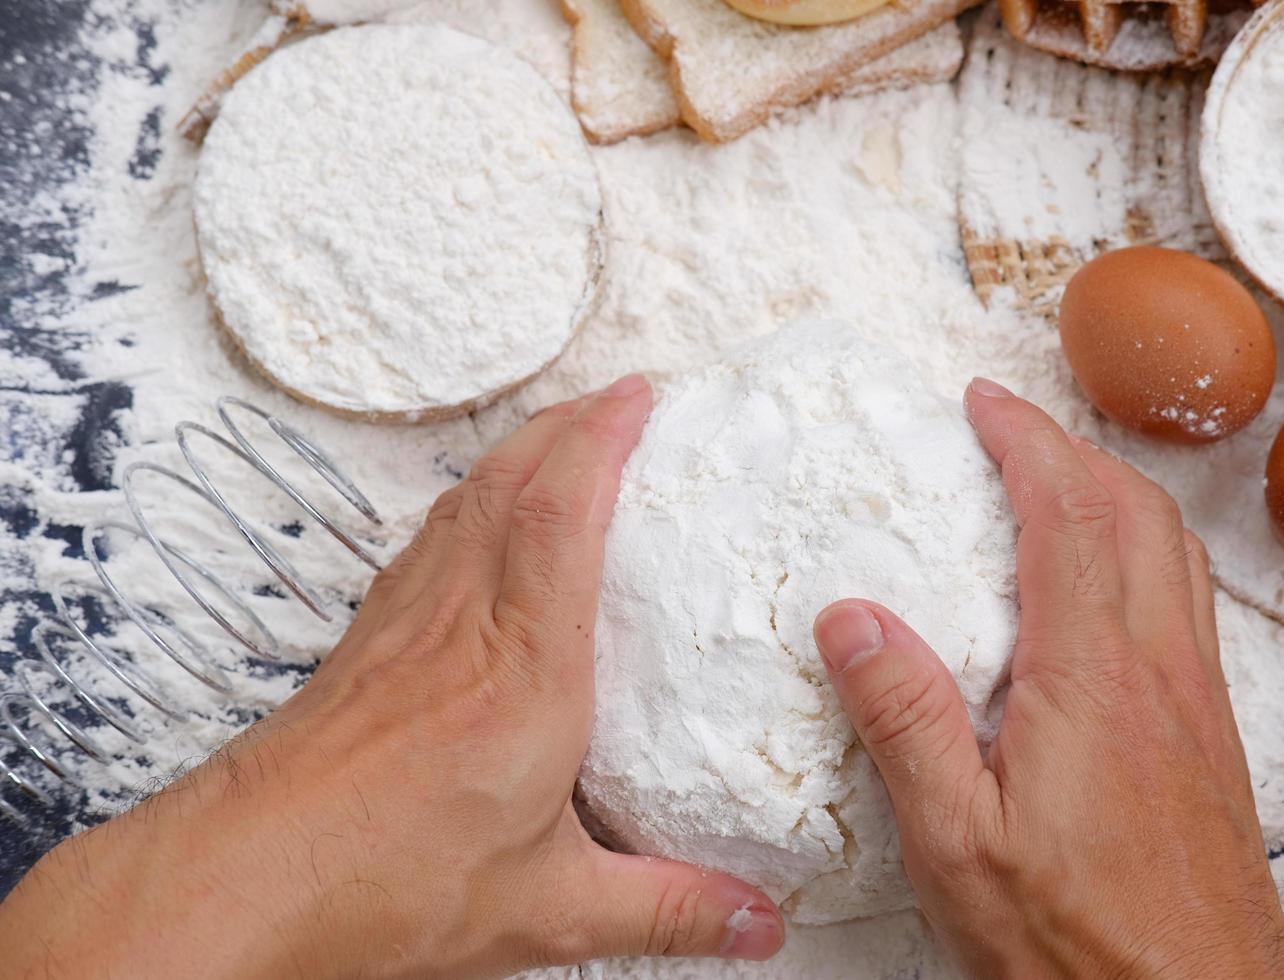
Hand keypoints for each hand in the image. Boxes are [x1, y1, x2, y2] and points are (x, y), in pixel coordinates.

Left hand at [0, 374, 783, 978]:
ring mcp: (407, 626)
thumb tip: (755, 926)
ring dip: (515, 452)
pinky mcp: (367, 644)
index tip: (638, 397)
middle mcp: (464, 627)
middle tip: (612, 397)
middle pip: (512, 483)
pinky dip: (465, 504)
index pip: (567, 517)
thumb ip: (666, 911)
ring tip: (554, 434)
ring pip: (465, 503)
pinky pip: (427, 543)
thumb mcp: (549, 911)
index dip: (603, 440)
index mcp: (526, 673)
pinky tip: (469, 518)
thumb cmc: (379, 885)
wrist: (245, 883)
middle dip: (567, 423)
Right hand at [812, 379, 1283, 978]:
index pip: (1069, 516)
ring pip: (1174, 555)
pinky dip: (1144, 556)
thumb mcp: (955, 842)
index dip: (1026, 442)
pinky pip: (1185, 606)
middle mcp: (1159, 673)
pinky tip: (1102, 596)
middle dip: (1072, 450)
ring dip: (1117, 497)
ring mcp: (1195, 704)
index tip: (982, 404)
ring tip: (1055, 487)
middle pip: (1137, 514)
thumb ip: (905, 721)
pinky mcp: (1208, 739)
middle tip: (1009, 431)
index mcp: (1092, 679)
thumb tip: (850, 616)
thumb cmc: (1077, 945)